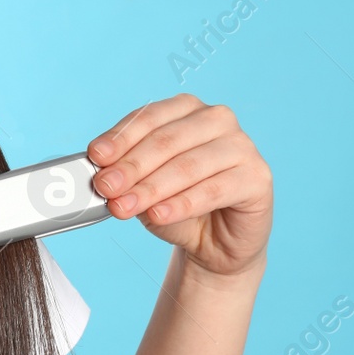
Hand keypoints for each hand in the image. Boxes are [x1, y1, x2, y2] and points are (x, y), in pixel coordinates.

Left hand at [87, 93, 271, 278]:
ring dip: (150, 189)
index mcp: (187, 109)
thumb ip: (125, 175)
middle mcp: (217, 119)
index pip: (149, 117)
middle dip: (131, 166)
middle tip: (105, 187)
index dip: (120, 138)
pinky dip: (181, 204)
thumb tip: (101, 175)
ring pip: (187, 166)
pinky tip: (158, 215)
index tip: (96, 157)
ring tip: (122, 207)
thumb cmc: (177, 205)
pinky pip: (213, 190)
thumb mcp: (143, 187)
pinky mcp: (257, 177)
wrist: (215, 245)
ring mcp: (242, 146)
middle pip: (166, 141)